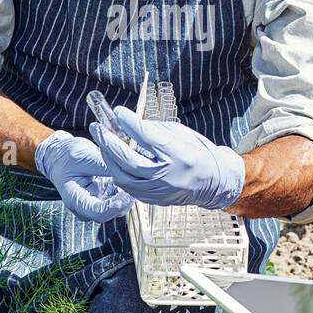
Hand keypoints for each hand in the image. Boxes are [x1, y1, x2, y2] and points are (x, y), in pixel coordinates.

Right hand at [34, 130, 134, 222]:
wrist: (60, 156)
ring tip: (135, 175)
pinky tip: (131, 176)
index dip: (116, 205)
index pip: (99, 213)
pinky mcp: (105, 199)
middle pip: (112, 213)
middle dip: (126, 198)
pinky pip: (121, 200)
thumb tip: (129, 171)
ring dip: (129, 194)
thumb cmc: (68, 155)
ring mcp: (96, 205)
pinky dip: (128, 189)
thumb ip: (105, 165)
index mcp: (75, 200)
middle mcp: (86, 208)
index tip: (128, 192)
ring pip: (120, 208)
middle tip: (138, 180)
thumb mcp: (84, 155)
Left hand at [89, 105, 244, 209]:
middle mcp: (167, 175)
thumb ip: (156, 130)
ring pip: (122, 176)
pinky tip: (112, 160)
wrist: (214, 184)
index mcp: (179, 155)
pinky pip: (127, 186)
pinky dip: (116, 171)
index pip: (147, 136)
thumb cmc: (200, 154)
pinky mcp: (152, 200)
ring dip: (108, 158)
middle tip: (98, 128)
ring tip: (102, 142)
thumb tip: (131, 123)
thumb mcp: (182, 134)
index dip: (129, 122)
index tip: (118, 112)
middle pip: (128, 159)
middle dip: (109, 142)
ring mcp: (158, 191)